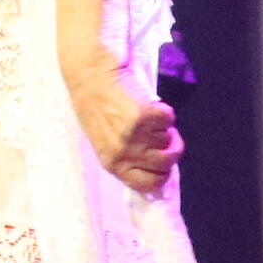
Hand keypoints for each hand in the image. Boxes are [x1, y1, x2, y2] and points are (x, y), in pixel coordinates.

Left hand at [66, 61, 179, 196]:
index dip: (162, 175)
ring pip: (169, 141)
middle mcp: (124, 153)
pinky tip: (148, 104)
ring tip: (147, 117)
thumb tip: (156, 167)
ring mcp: (136, 135)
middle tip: (164, 136)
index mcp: (112, 164)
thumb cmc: (94, 108)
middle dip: (171, 150)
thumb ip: (126, 158)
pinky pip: (169, 119)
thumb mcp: (105, 143)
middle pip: (166, 164)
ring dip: (164, 129)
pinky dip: (164, 111)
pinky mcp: (146, 115)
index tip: (164, 164)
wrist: (91, 76)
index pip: (149, 185)